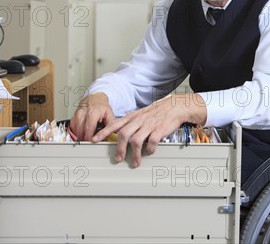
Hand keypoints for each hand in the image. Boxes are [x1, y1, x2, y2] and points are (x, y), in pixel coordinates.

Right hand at [70, 92, 115, 140]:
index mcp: (94, 112)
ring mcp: (77, 114)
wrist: (95, 98)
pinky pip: (72, 127)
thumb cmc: (102, 107)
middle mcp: (83, 112)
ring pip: (76, 129)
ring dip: (80, 136)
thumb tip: (114, 132)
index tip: (92, 141)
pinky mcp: (73, 116)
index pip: (89, 127)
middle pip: (81, 130)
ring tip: (86, 138)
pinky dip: (76, 132)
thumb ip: (111, 124)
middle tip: (90, 142)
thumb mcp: (109, 114)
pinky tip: (82, 133)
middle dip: (85, 138)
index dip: (90, 136)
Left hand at [92, 94, 206, 167]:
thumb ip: (130, 123)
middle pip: (123, 135)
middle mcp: (139, 120)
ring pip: (136, 140)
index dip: (104, 133)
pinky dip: (150, 149)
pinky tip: (150, 152)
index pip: (115, 124)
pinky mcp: (160, 129)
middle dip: (119, 148)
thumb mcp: (141, 115)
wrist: (176, 107)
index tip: (94, 140)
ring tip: (135, 162)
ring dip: (135, 154)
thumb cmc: (158, 112)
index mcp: (133, 117)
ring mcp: (149, 125)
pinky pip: (152, 141)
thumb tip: (119, 134)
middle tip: (118, 158)